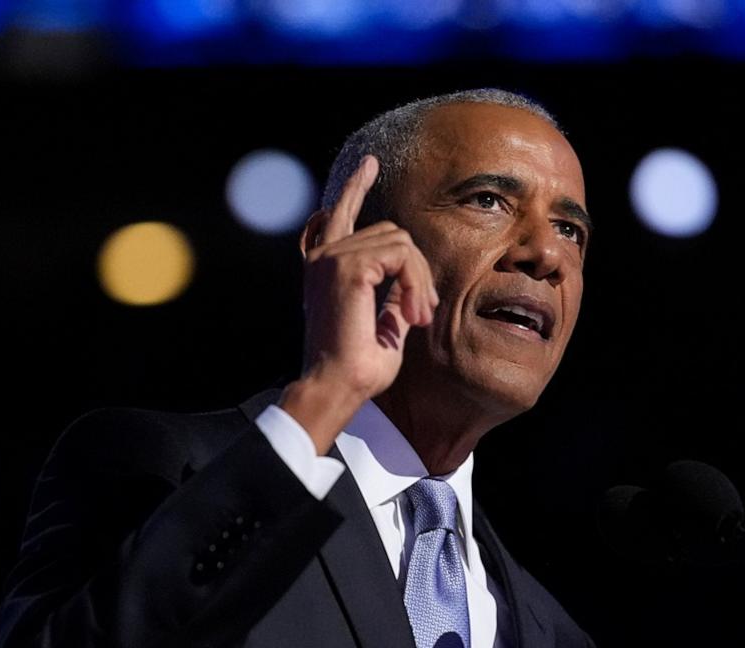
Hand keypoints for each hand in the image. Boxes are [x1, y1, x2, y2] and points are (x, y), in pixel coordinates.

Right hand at [279, 156, 437, 452]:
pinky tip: (411, 313)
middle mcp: (322, 257)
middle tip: (422, 312)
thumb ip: (394, 297)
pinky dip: (415, 284)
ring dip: (420, 282)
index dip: (355, 186)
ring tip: (416, 318)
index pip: (338, 214)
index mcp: (323, 268)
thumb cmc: (357, 368)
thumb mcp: (383, 325)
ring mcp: (332, 258)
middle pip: (392, 233)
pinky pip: (402, 255)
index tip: (370, 164)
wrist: (336, 386)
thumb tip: (412, 285)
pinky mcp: (347, 266)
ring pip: (401, 243)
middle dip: (418, 271)